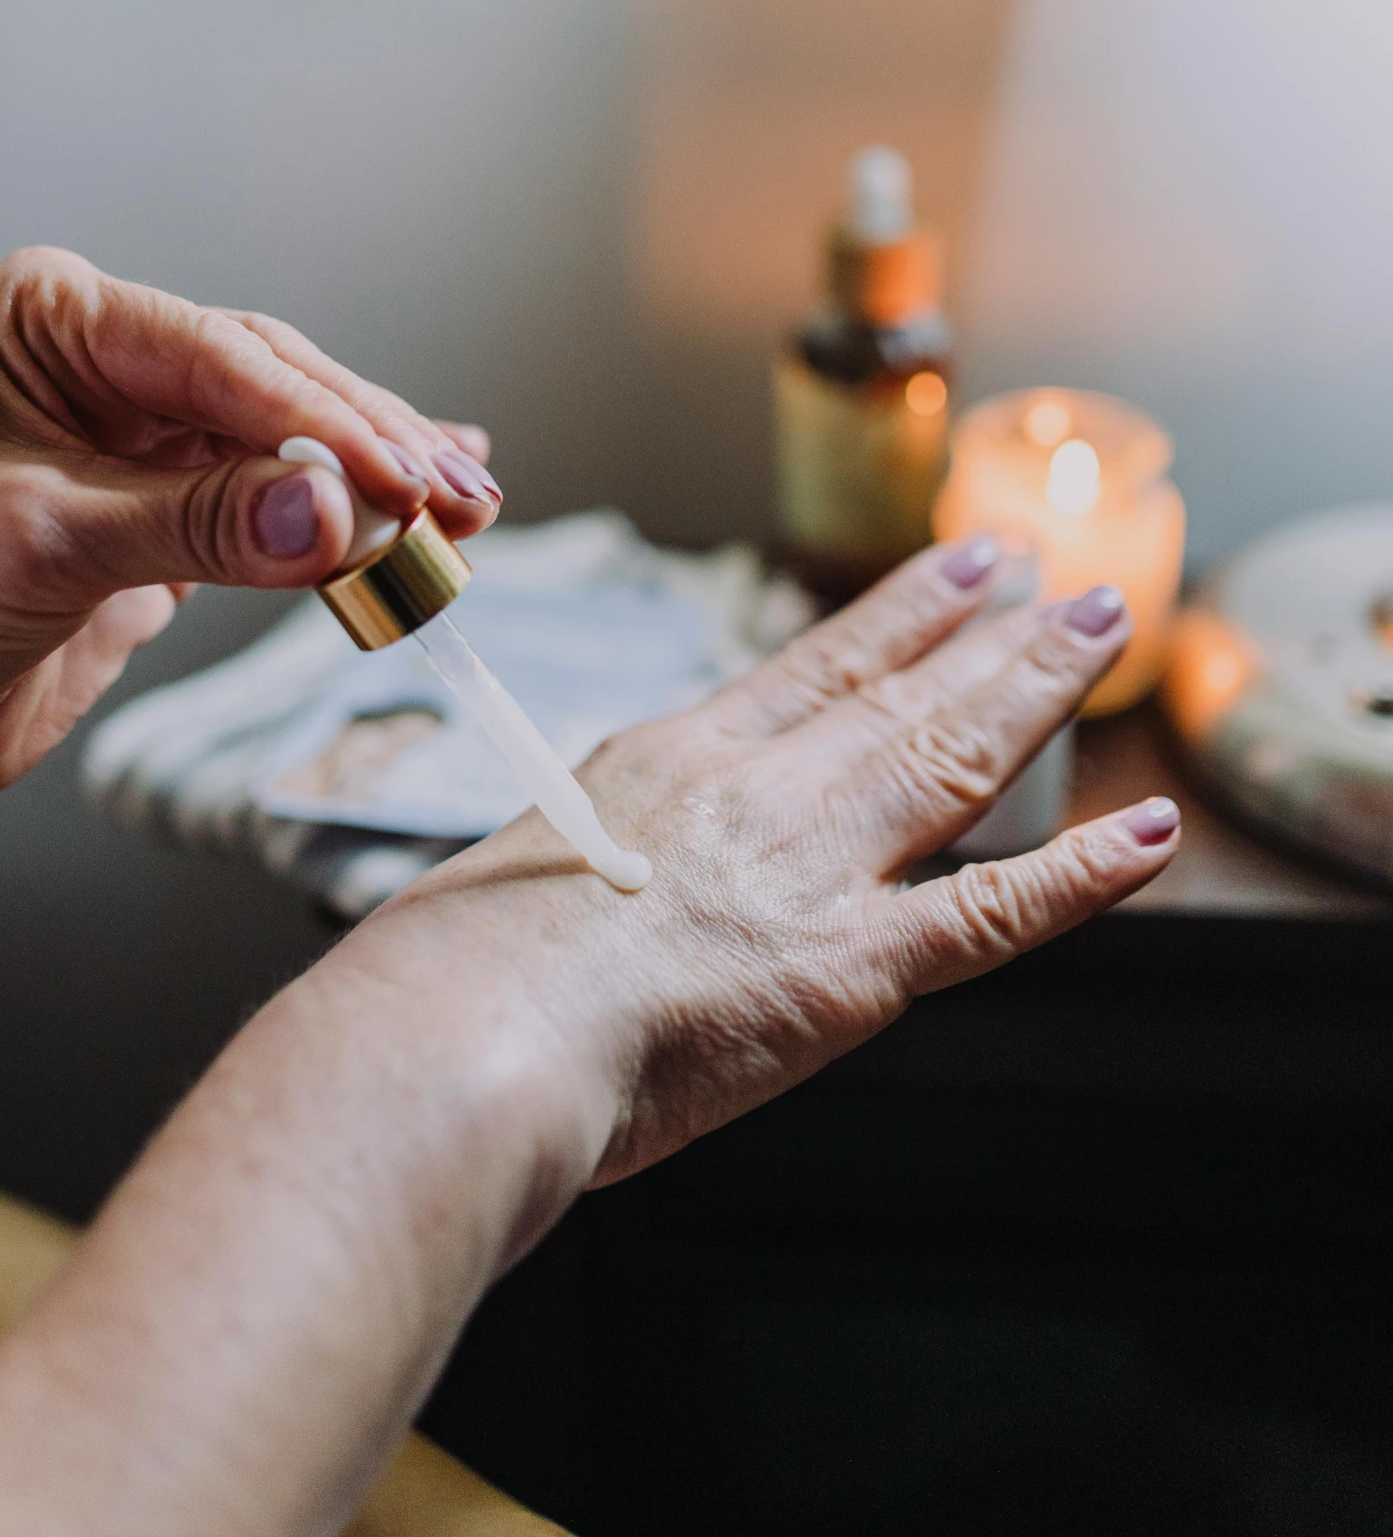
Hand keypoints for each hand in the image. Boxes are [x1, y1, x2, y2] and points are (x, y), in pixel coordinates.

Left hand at [0, 247, 501, 839]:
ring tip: (467, 509)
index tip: (401, 479)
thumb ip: (195, 526)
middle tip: (455, 498)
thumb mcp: (44, 546)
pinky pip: (286, 499)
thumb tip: (329, 517)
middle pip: (276, 387)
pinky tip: (431, 496)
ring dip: (381, 480)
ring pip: (294, 442)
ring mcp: (148, 435)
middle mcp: (109, 361)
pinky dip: (356, 510)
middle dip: (371, 446)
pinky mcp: (177, 510)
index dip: (321, 422)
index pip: (220, 357)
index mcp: (56, 321)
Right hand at [375, 541, 1178, 1187]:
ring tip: (1097, 629)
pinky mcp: (849, 967)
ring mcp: (809, 869)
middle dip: (988, 633)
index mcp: (671, 761)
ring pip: (952, 758)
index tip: (956, 570)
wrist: (465, 1032)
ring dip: (1034, 687)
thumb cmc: (453, 971)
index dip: (898, 615)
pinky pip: (991, 912)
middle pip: (897, 694)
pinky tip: (1148, 834)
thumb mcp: (514, 871)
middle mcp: (756, 792)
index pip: (812, 668)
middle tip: (1059, 581)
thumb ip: (584, 864)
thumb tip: (585, 887)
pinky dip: (1082, 874)